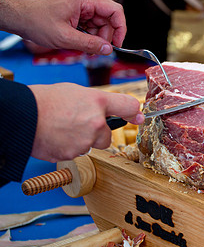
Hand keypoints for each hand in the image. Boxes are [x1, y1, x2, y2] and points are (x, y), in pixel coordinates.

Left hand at [4, 0, 125, 54]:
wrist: (19, 18)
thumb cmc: (36, 21)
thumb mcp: (65, 37)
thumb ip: (89, 44)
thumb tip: (108, 50)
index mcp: (85, 0)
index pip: (115, 11)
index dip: (120, 28)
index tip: (117, 44)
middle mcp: (86, 1)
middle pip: (109, 19)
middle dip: (106, 36)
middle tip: (98, 50)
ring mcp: (82, 7)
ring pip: (101, 24)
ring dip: (97, 38)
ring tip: (86, 48)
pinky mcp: (77, 14)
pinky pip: (92, 26)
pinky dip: (90, 36)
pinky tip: (81, 43)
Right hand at [29, 83, 143, 161]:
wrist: (22, 116)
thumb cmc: (46, 100)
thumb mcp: (76, 92)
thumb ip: (97, 102)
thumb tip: (109, 109)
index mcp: (97, 102)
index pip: (128, 106)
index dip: (134, 112)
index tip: (138, 117)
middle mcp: (96, 122)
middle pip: (108, 136)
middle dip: (98, 133)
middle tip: (79, 124)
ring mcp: (85, 141)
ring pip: (91, 145)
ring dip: (82, 140)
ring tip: (63, 128)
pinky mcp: (73, 154)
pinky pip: (77, 153)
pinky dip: (69, 147)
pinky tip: (57, 137)